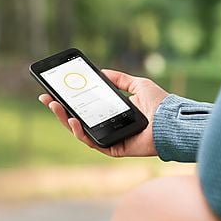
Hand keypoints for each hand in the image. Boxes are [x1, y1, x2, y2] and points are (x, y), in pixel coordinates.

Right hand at [38, 69, 168, 157]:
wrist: (173, 120)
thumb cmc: (160, 104)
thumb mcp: (137, 84)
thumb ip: (120, 79)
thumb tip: (102, 71)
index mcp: (113, 113)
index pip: (86, 108)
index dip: (70, 100)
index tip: (55, 91)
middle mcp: (110, 126)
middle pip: (79, 120)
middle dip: (60, 109)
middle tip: (47, 98)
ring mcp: (111, 138)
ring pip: (81, 132)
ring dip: (65, 120)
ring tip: (56, 107)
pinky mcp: (115, 149)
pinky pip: (93, 143)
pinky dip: (81, 133)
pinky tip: (73, 121)